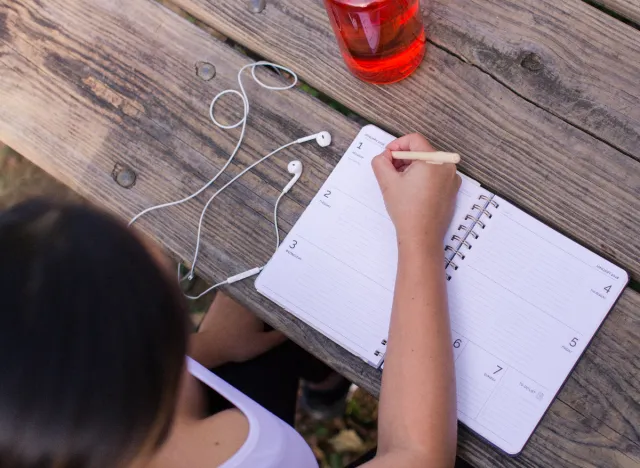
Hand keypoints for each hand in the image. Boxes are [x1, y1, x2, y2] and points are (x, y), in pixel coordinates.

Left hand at [189, 292, 286, 367]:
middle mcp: (245, 294)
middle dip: (269, 290)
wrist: (210, 345)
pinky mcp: (220, 296)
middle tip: (278, 292)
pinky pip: (233, 286)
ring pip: (247, 285)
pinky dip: (239, 286)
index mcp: (257, 304)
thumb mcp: (262, 344)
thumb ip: (279, 336)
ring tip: (263, 288)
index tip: (288, 296)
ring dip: (255, 286)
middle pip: (261, 288)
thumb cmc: (237, 345)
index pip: (273, 294)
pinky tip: (244, 289)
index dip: (282, 295)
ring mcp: (231, 293)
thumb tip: (294, 327)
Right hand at [372, 133, 460, 247]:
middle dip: (403, 159)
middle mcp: (447, 166)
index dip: (397, 145)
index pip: (414, 140)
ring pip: (428, 164)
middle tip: (390, 172)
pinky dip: (423, 178)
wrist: (421, 236)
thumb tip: (383, 156)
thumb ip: (380, 161)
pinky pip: (436, 176)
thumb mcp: (387, 181)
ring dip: (412, 168)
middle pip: (422, 151)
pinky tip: (412, 192)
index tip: (388, 157)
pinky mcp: (451, 190)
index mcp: (434, 160)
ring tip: (401, 184)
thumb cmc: (408, 211)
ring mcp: (452, 179)